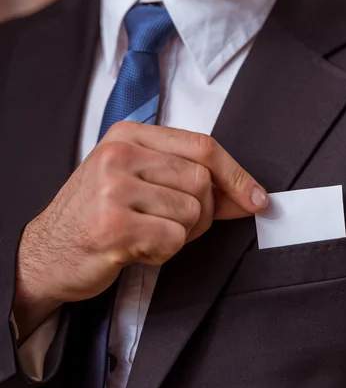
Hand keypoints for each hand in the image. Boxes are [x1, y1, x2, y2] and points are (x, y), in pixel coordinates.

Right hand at [13, 123, 267, 341]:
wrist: (47, 253)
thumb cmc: (97, 216)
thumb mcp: (139, 182)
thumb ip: (190, 181)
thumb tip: (250, 195)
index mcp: (129, 134)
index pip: (202, 146)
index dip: (236, 175)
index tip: (256, 198)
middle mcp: (120, 153)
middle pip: (202, 181)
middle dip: (200, 214)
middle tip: (168, 225)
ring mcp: (114, 186)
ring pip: (191, 212)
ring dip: (178, 235)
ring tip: (145, 234)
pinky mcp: (113, 223)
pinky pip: (172, 239)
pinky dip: (162, 252)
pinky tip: (135, 248)